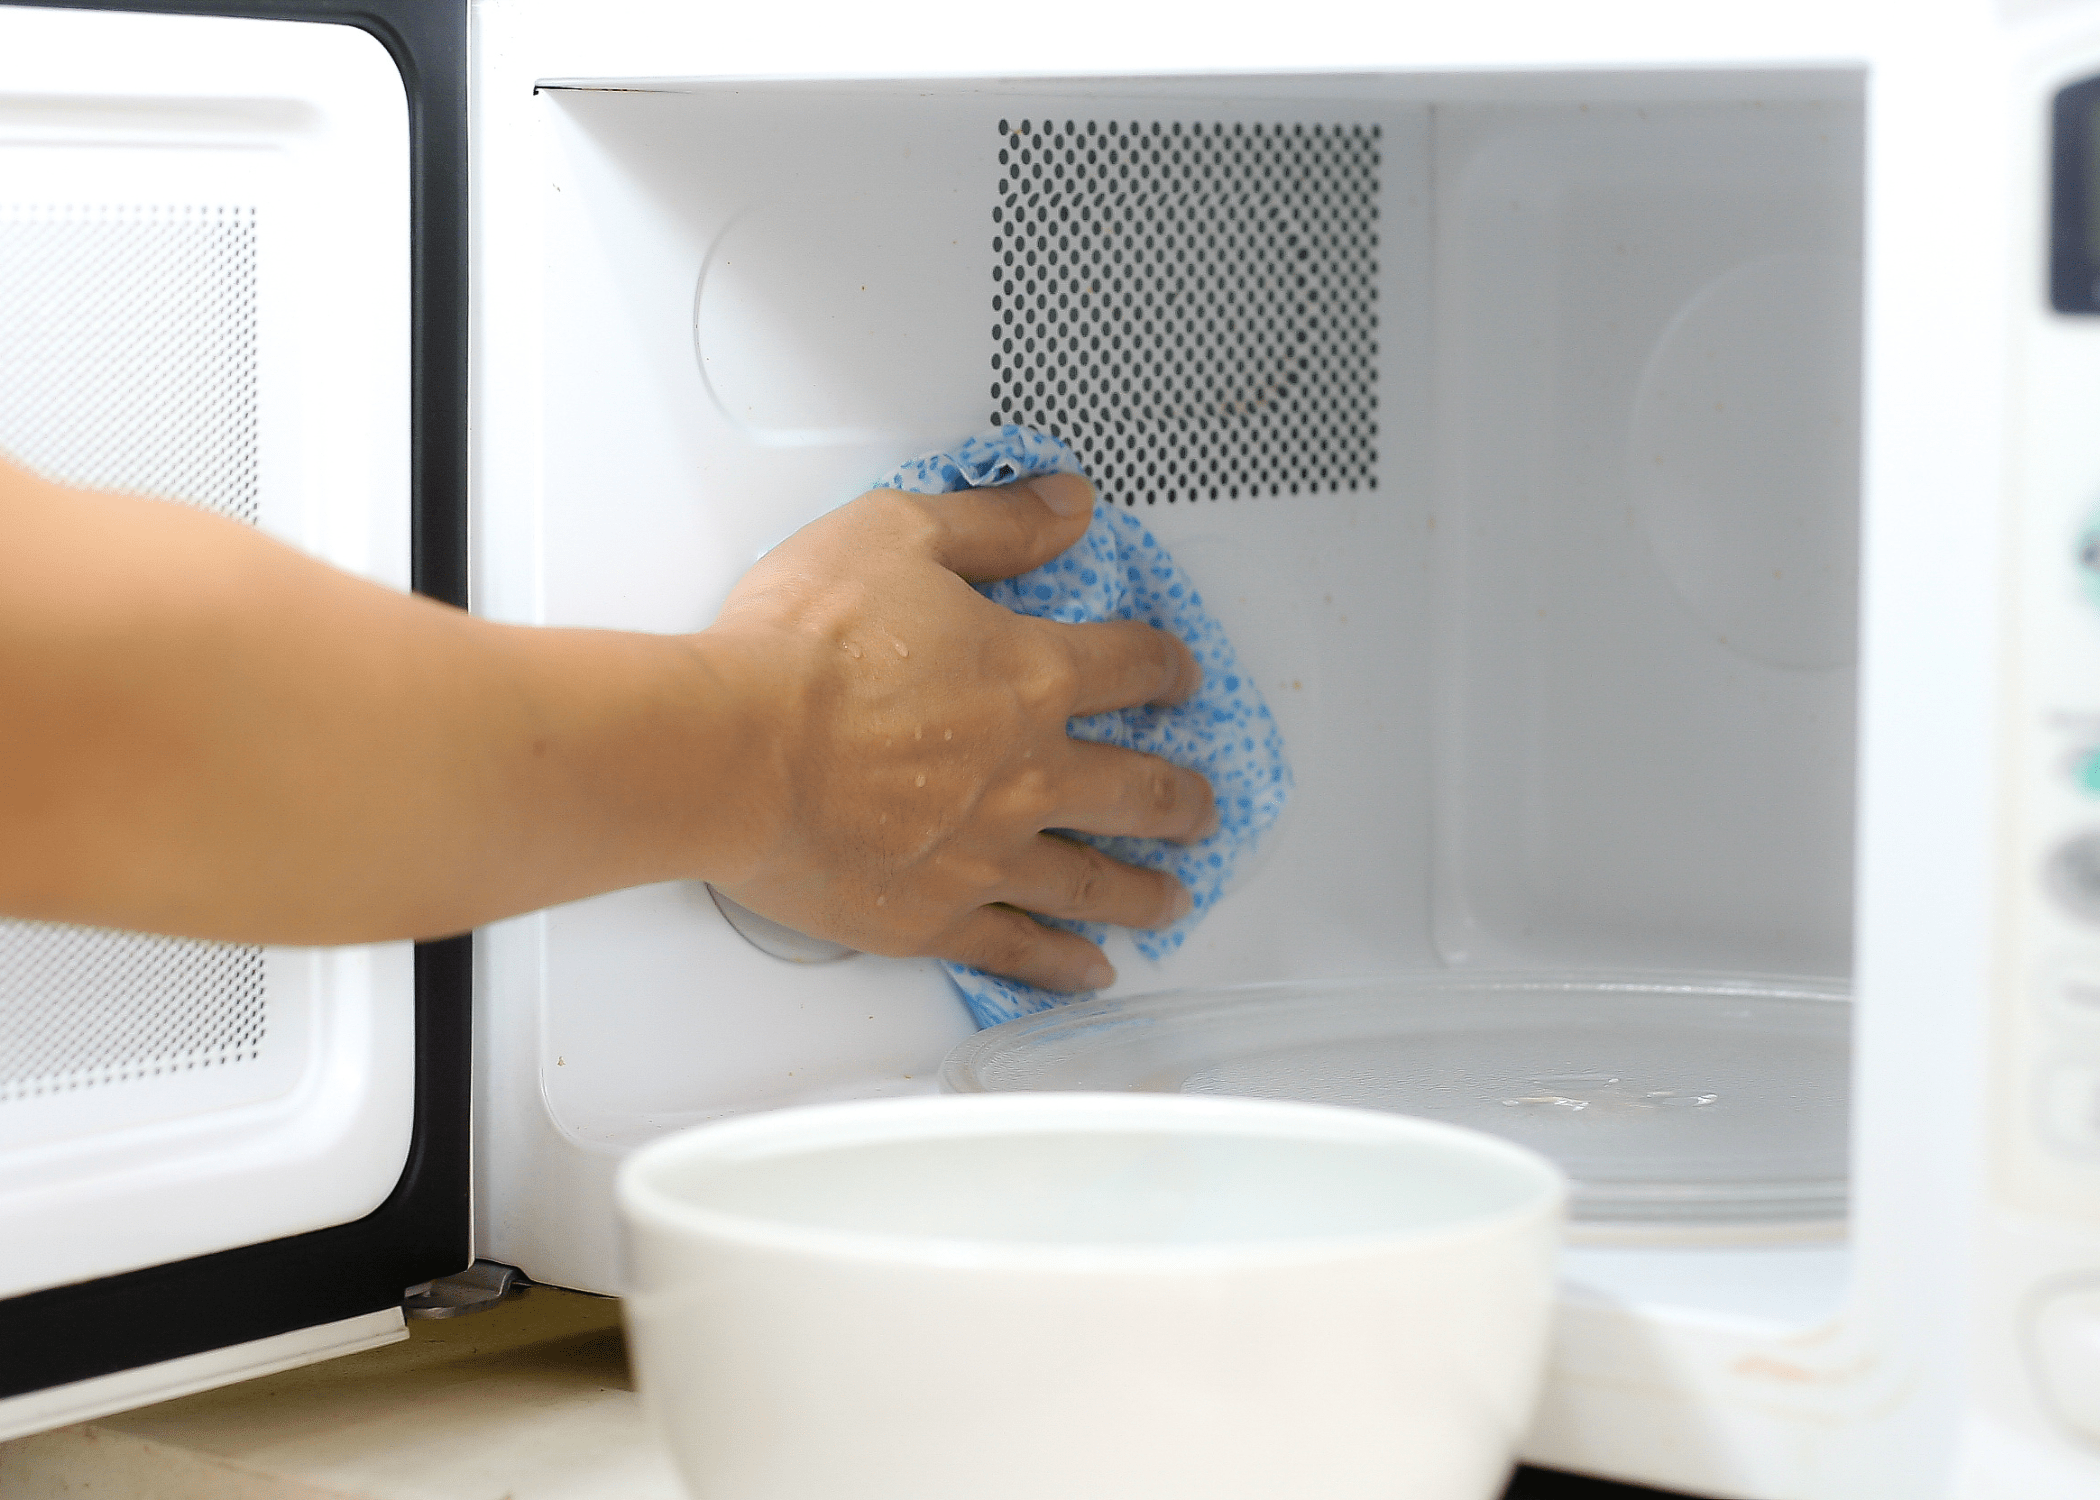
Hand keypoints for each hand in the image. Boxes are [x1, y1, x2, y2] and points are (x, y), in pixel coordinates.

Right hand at [700, 474, 1213, 991]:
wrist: (730, 752)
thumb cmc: (799, 645)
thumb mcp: (897, 534)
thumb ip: (993, 522)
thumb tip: (1067, 503)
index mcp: (1029, 676)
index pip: (1130, 666)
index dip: (1166, 668)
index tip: (1180, 679)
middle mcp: (1029, 774)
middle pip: (1138, 788)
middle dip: (1181, 798)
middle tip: (1202, 807)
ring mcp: (987, 855)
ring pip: (1095, 880)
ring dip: (1144, 890)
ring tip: (1174, 899)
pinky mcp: (933, 917)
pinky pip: (1019, 949)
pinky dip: (1063, 964)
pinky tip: (1091, 972)